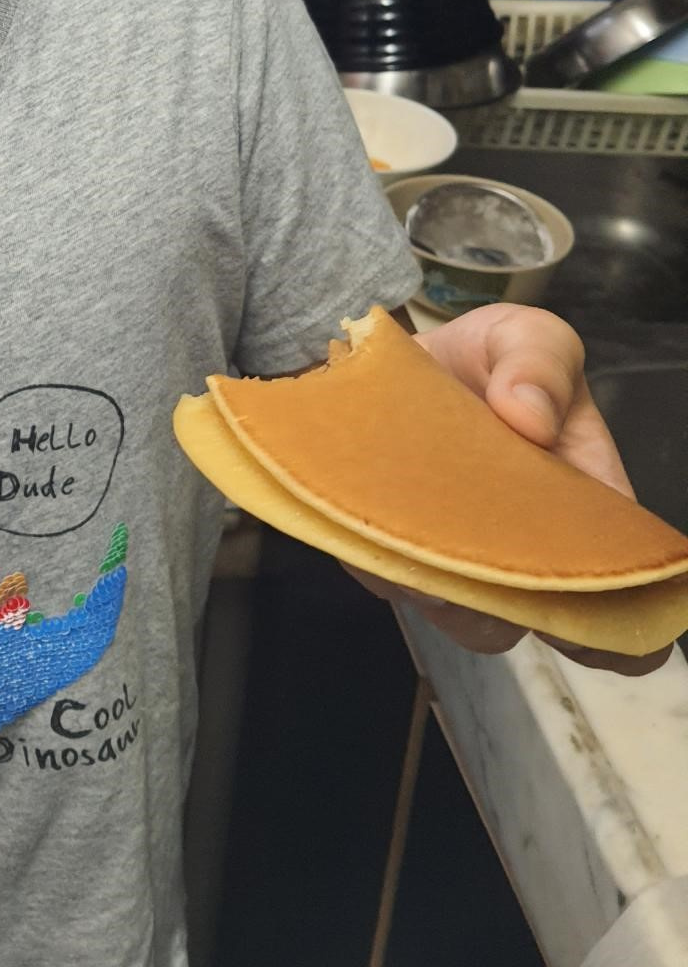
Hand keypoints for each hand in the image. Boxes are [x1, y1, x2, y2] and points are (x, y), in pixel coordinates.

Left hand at [340, 302, 673, 676]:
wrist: (401, 352)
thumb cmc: (487, 357)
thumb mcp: (526, 337)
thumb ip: (540, 362)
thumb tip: (529, 416)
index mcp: (578, 507)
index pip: (610, 594)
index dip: (604, 630)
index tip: (566, 612)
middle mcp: (518, 546)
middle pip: (515, 620)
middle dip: (489, 606)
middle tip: (457, 566)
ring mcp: (451, 552)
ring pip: (443, 606)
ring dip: (422, 584)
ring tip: (399, 539)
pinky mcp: (388, 541)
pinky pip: (378, 570)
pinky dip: (368, 553)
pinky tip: (357, 512)